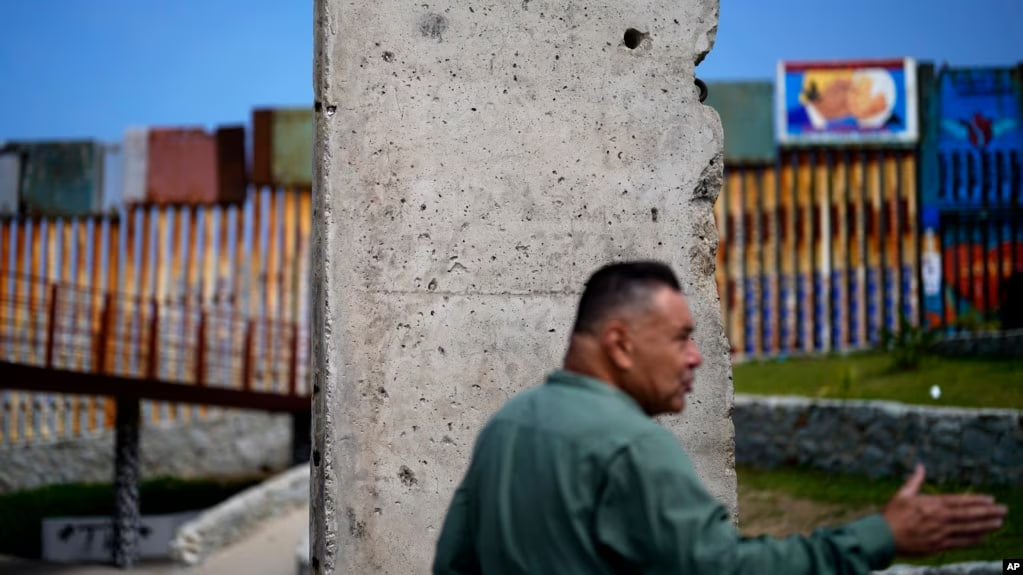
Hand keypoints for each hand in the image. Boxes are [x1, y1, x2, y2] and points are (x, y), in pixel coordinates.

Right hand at [882, 464, 1007, 555]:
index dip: (977, 500)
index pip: (959, 501)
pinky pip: (960, 543)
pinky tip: (983, 537)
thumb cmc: (892, 514)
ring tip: (999, 522)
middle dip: (988, 512)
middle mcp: (939, 518)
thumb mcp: (902, 494)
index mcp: (931, 504)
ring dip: (985, 526)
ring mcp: (940, 533)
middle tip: (1003, 510)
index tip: (990, 499)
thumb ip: (915, 481)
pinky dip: (973, 540)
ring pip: (968, 529)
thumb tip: (920, 466)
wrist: (883, 536)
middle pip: (968, 515)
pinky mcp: (938, 545)